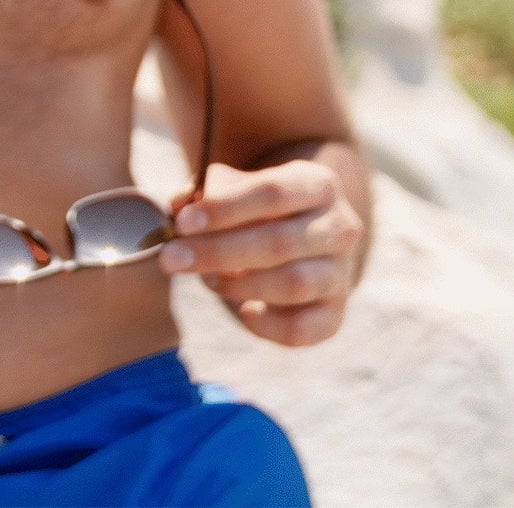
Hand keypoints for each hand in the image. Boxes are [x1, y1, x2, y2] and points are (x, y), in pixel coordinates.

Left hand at [158, 159, 364, 346]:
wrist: (297, 233)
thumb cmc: (253, 206)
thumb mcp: (233, 186)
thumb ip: (202, 193)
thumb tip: (177, 206)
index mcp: (316, 183)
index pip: (272, 192)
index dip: (225, 209)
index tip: (183, 223)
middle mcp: (340, 226)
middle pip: (280, 243)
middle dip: (218, 252)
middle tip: (172, 259)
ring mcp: (341, 272)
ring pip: (294, 284)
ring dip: (239, 285)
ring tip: (207, 279)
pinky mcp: (335, 313)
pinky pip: (304, 329)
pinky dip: (269, 326)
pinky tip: (243, 310)